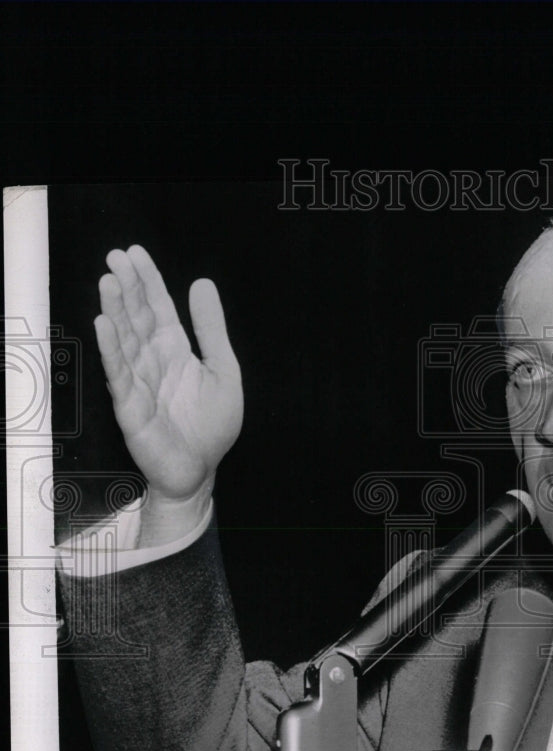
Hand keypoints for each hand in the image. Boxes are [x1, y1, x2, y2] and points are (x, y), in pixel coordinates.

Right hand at [95, 245, 242, 539]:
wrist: (200, 469)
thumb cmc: (210, 424)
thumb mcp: (223, 370)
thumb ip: (212, 329)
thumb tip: (202, 283)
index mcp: (175, 351)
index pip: (159, 308)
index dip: (147, 281)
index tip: (134, 252)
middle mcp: (153, 361)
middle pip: (138, 318)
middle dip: (127, 287)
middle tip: (116, 256)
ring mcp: (139, 382)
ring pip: (125, 340)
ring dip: (115, 311)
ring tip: (109, 281)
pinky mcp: (131, 407)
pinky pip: (120, 374)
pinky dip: (112, 349)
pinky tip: (104, 325)